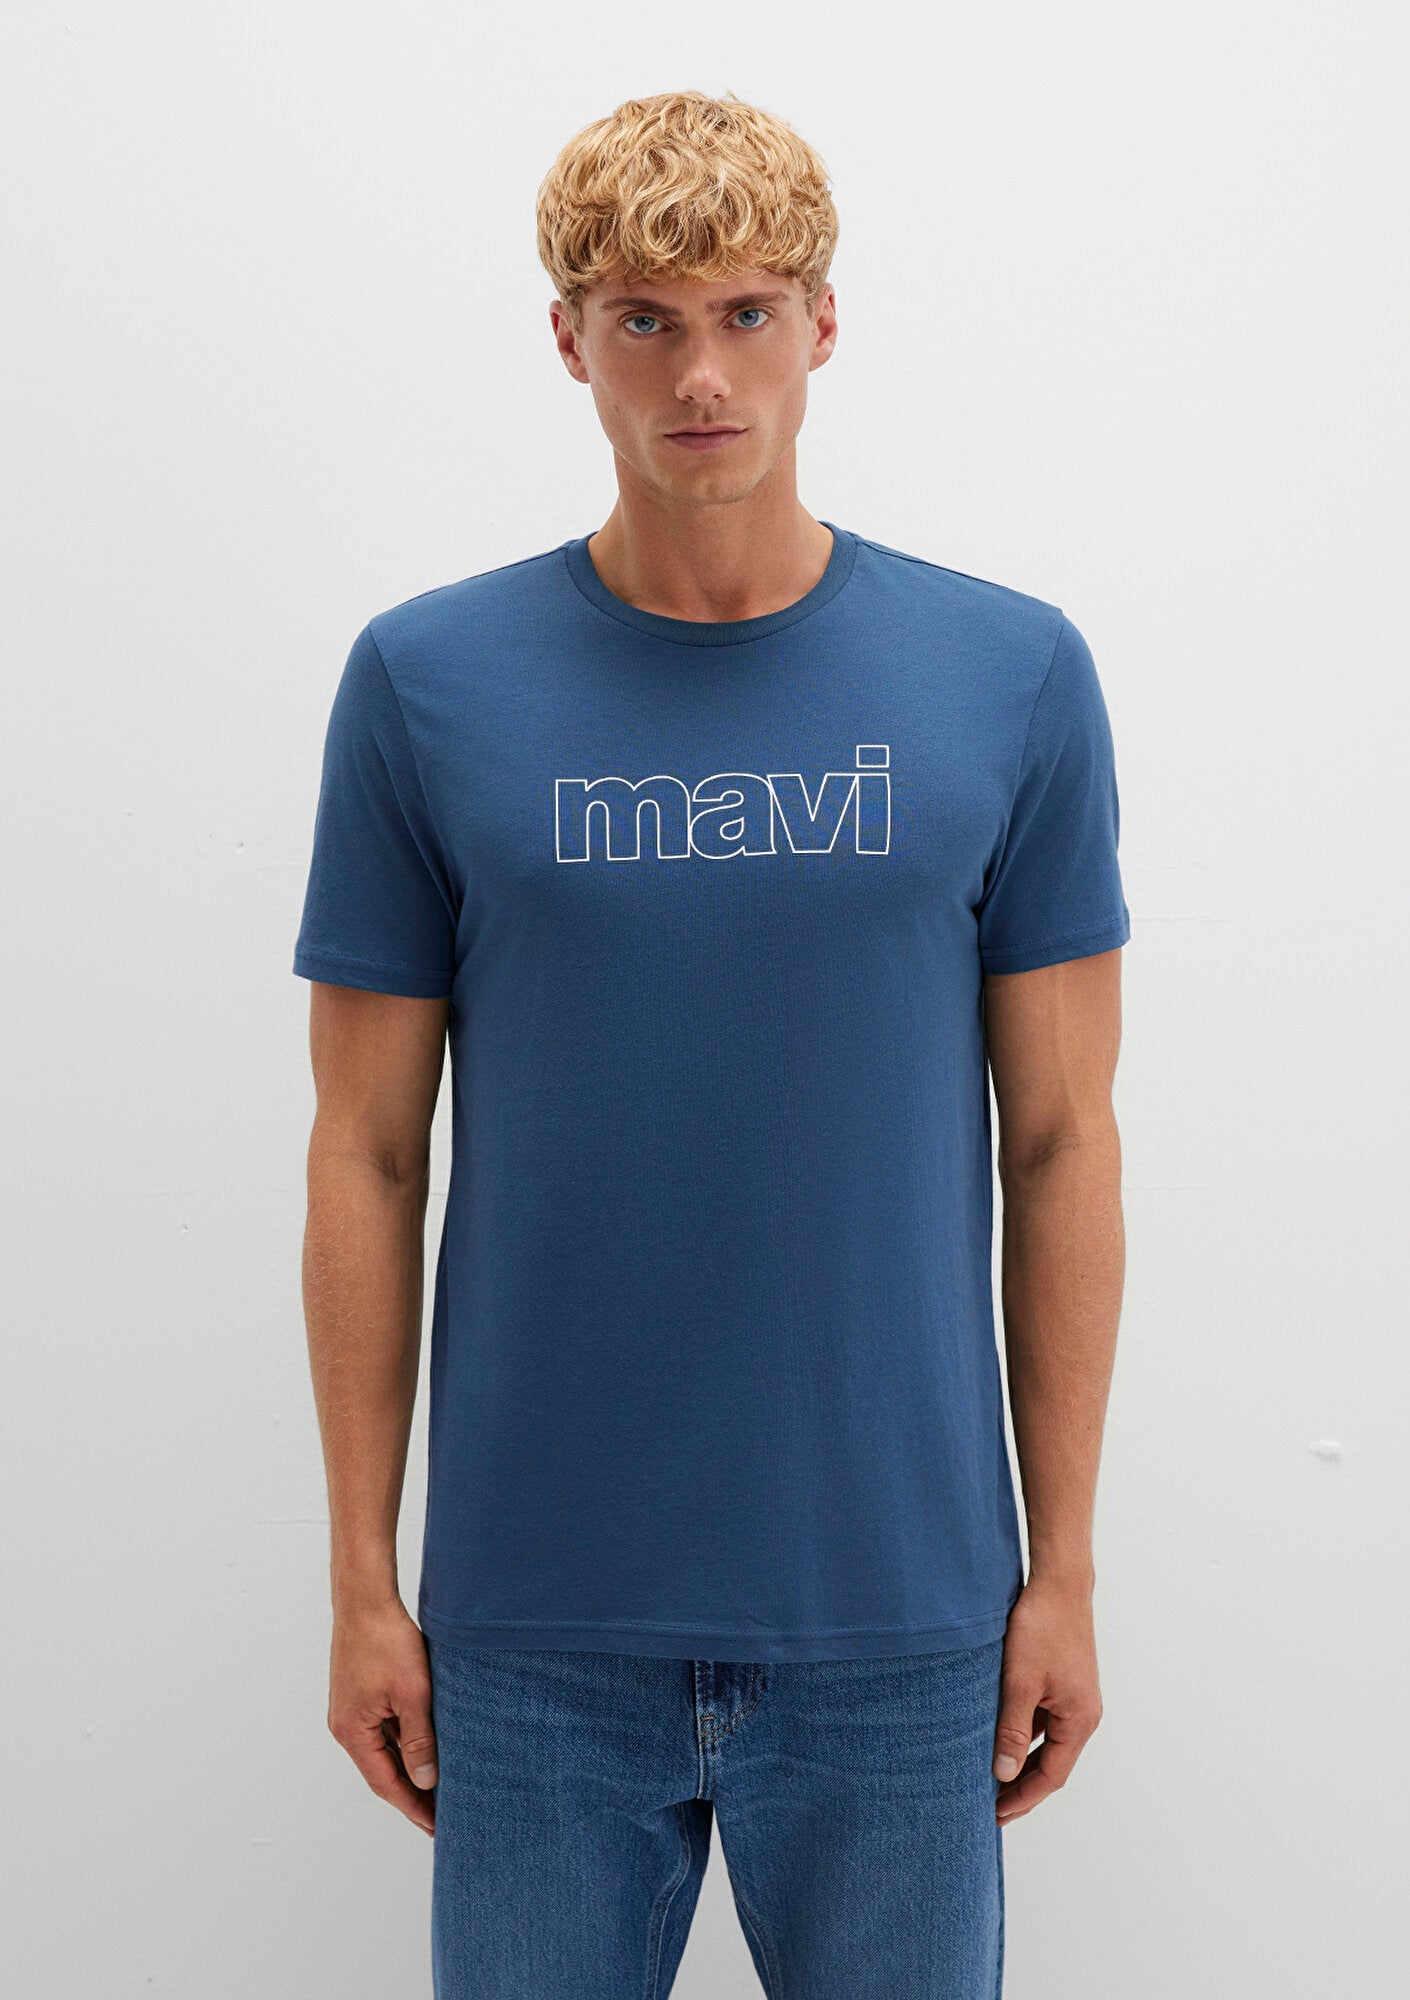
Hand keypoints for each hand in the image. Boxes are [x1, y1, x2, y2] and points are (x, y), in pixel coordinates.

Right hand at [328, 1598, 438, 1835]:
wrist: (365, 1599)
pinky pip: (383, 1729)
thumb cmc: (387, 1642)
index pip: (386, 1784)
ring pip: (384, 1750)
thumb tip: (426, 1781)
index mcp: (353, 1732)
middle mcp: (346, 1727)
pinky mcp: (359, 1695)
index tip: (435, 1828)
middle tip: (441, 1816)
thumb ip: (419, 1740)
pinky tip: (426, 1748)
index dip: (412, 1807)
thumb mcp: (412, 1694)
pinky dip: (404, 1743)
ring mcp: (351, 1711)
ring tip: (439, 1788)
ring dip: (409, 1768)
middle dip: (411, 1794)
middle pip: (382, 1771)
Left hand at [992, 1572, 1101, 1824]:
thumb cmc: (1041, 1628)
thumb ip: (1011, 1730)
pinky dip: (1023, 1735)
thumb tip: (1003, 1775)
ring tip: (990, 1778)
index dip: (1023, 1798)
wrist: (1059, 1582)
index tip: (996, 1816)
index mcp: (1080, 1720)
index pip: (1051, 1775)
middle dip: (1022, 1786)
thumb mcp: (1019, 1682)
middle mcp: (1083, 1714)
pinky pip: (1044, 1720)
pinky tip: (998, 1737)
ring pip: (1046, 1742)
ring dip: (1021, 1761)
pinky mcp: (1065, 1683)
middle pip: (1052, 1764)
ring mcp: (1076, 1698)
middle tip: (989, 1806)